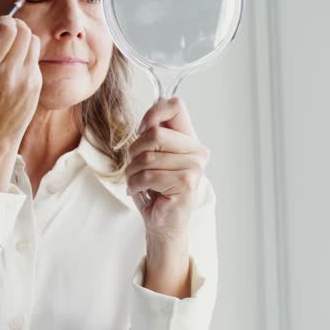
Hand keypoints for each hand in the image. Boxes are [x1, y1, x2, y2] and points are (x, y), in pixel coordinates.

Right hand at [0, 14, 41, 152]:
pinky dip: (27, 55)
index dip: (4, 21)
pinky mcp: (37, 84)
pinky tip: (17, 65)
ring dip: (24, 37)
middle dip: (16, 25)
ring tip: (13, 46)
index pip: (6, 28)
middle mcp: (9, 72)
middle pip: (23, 31)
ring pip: (33, 41)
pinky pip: (35, 58)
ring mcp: (26, 79)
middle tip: (8, 31)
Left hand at [126, 97, 210, 244]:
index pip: (175, 106)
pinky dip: (135, 185)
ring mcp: (194, 167)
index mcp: (189, 139)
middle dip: (134, 152)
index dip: (153, 113)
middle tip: (134, 168)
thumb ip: (152, 135)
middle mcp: (197, 151)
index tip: (141, 131)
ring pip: (148, 157)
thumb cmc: (156, 190)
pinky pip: (148, 176)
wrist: (164, 224)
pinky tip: (141, 191)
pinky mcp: (186, 183)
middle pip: (155, 135)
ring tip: (137, 182)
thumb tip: (147, 121)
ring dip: (132, 172)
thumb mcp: (152, 156)